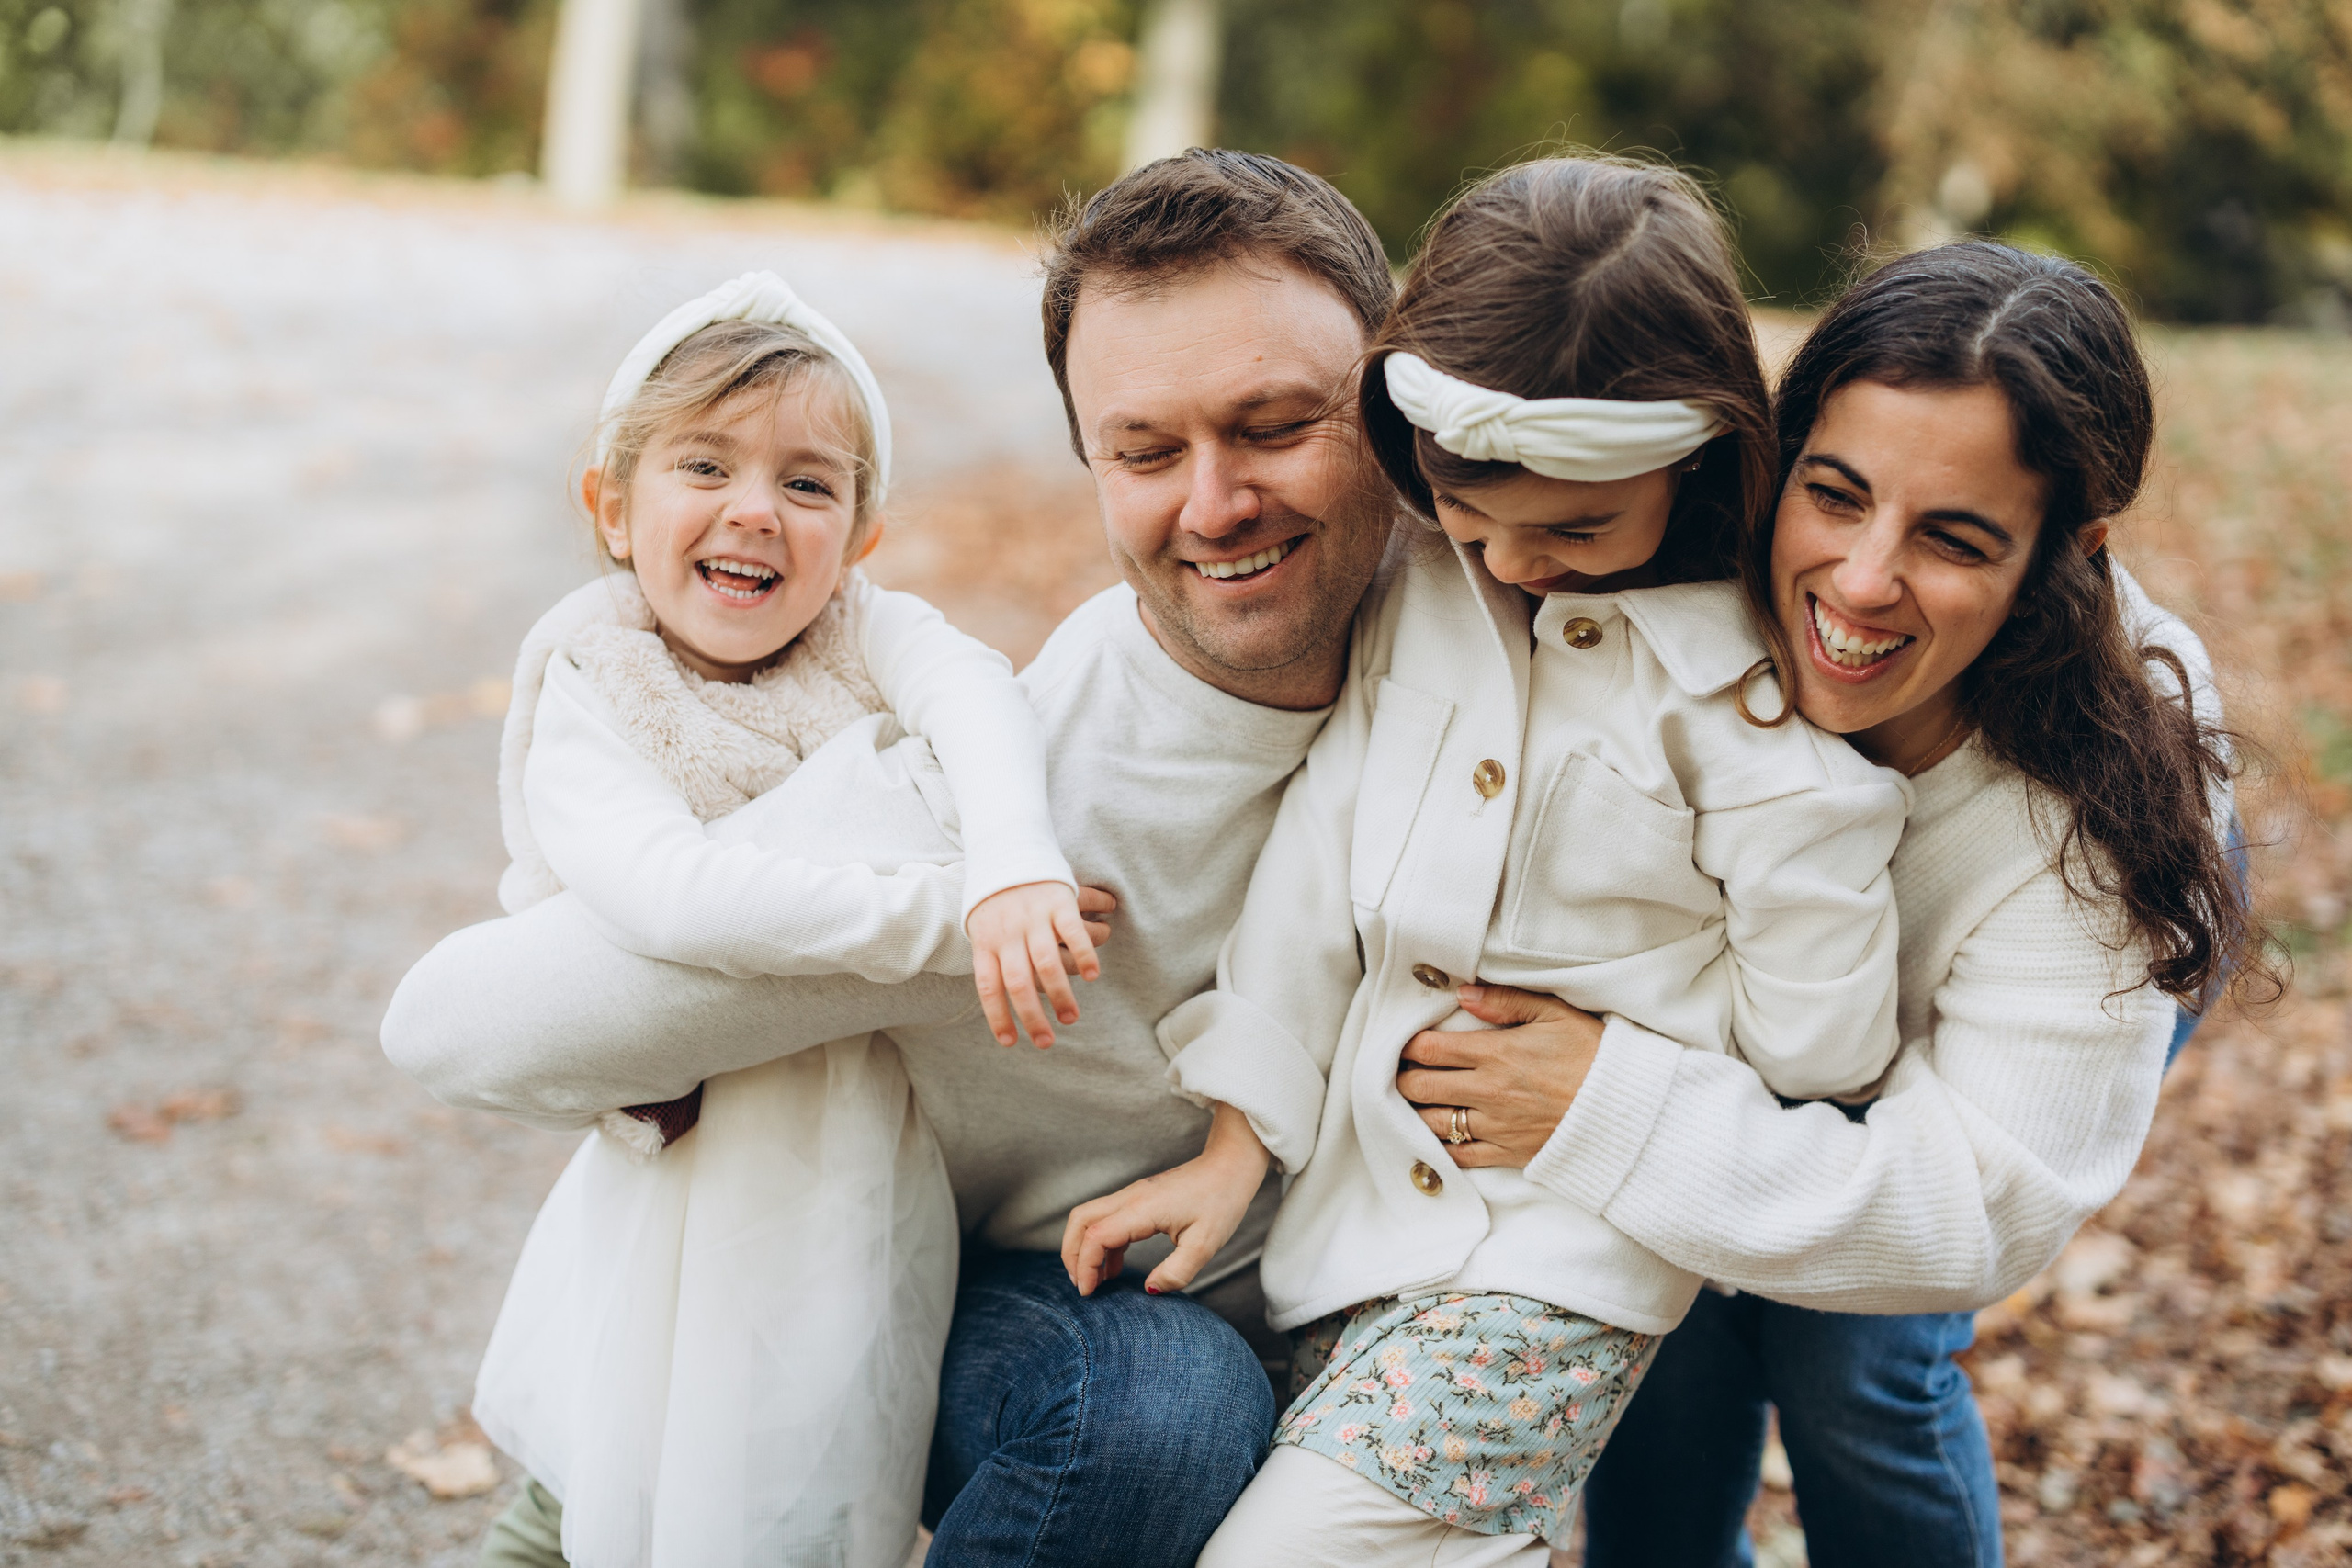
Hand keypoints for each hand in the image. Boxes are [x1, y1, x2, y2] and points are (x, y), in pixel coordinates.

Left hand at [968, 882, 1110, 1048]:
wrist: (1007, 849)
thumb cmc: (994, 901)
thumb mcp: (981, 928)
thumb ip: (991, 961)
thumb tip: (1001, 1005)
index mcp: (985, 942)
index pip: (988, 987)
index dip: (998, 1017)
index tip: (1012, 1043)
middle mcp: (1008, 932)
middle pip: (1019, 982)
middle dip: (1033, 1016)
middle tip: (1047, 1042)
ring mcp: (1033, 917)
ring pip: (1047, 963)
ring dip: (1061, 994)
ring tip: (1071, 1018)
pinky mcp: (1057, 901)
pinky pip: (1073, 932)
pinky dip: (1085, 955)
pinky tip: (1093, 976)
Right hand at [1061, 1103, 1269, 1296]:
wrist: (1230, 1166)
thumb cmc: (1221, 1201)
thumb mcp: (1205, 1245)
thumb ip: (1177, 1272)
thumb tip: (1150, 1290)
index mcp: (1141, 1209)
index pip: (1094, 1236)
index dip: (1085, 1266)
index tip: (1089, 1292)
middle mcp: (1130, 1199)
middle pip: (1079, 1221)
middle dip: (1071, 1255)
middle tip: (1082, 1286)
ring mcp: (1133, 1196)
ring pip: (1089, 1218)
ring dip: (1084, 1248)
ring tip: (1096, 1282)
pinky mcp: (1139, 1199)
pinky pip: (1106, 1220)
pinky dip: (1101, 1244)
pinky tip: (1114, 1267)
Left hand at [1396, 984, 1604, 1167]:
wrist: (1627, 1111)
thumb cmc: (1595, 1056)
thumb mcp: (1557, 1014)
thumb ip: (1506, 1002)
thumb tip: (1462, 994)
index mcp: (1497, 1053)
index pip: (1428, 1048)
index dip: (1406, 1044)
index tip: (1403, 1040)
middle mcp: (1488, 1092)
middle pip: (1419, 1086)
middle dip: (1400, 1076)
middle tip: (1399, 1069)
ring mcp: (1495, 1127)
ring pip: (1430, 1123)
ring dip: (1413, 1111)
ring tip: (1412, 1100)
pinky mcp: (1507, 1154)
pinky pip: (1458, 1157)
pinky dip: (1438, 1147)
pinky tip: (1433, 1136)